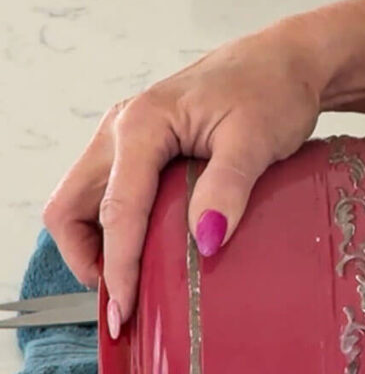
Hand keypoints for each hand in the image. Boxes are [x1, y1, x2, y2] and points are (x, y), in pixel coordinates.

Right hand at [43, 18, 326, 336]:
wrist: (286, 62)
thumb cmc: (273, 89)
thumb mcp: (257, 139)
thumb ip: (227, 187)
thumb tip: (205, 240)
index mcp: (142, 125)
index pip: (116, 209)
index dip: (117, 266)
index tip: (128, 311)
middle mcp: (120, 129)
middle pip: (69, 207)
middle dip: (87, 259)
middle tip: (124, 300)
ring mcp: (125, 137)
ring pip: (82, 201)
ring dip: (96, 246)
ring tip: (133, 284)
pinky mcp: (141, 148)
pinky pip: (107, 194)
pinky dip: (114, 229)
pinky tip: (147, 252)